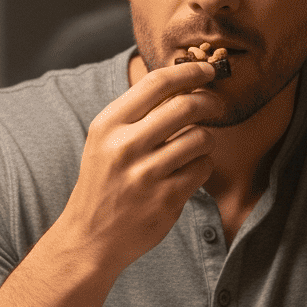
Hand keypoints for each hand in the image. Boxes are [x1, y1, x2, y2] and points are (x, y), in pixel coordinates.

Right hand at [56, 60, 218, 271]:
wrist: (90, 236)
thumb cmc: (105, 181)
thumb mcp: (106, 140)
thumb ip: (138, 112)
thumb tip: (184, 80)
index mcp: (108, 125)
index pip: (156, 83)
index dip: (189, 71)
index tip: (208, 69)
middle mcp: (125, 147)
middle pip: (186, 107)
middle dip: (209, 102)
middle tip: (216, 105)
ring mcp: (147, 175)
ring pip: (201, 138)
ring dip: (206, 138)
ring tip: (195, 145)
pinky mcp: (166, 200)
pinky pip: (203, 168)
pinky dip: (203, 165)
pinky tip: (188, 171)